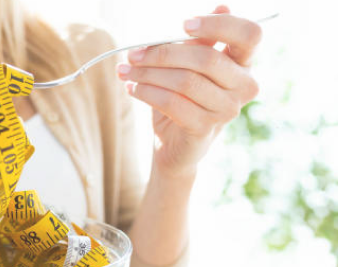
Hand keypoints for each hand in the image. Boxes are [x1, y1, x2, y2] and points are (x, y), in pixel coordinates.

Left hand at [116, 5, 261, 178]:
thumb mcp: (189, 65)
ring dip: (148, 73)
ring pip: (185, 81)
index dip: (219, 25)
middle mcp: (244, 86)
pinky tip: (132, 87)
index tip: (183, 24)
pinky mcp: (205, 128)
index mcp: (244, 63)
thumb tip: (220, 5)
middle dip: (163, 53)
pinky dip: (147, 92)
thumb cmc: (182, 97)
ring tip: (126, 71)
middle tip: (132, 54)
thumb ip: (199, 41)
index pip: (250, 34)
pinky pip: (173, 103)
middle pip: (206, 58)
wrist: (174, 143)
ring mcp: (227, 110)